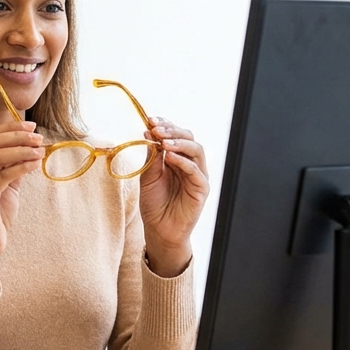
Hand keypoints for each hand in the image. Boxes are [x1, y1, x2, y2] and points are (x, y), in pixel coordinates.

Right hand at [0, 121, 43, 281]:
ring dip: (22, 150)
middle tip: (39, 138)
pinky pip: (3, 175)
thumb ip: (13, 165)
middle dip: (17, 136)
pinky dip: (22, 166)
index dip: (10, 128)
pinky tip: (36, 164)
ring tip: (40, 151)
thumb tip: (32, 145)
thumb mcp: (6, 185)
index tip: (31, 126)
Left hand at [138, 118, 208, 274]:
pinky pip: (196, 170)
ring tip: (163, 141)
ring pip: (196, 150)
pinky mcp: (202, 189)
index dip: (165, 124)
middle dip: (172, 130)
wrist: (159, 230)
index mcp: (176, 158)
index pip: (175, 134)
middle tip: (156, 128)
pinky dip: (183, 161)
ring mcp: (197, 175)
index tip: (150, 119)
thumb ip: (151, 158)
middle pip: (188, 137)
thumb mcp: (147, 177)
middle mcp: (189, 163)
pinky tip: (169, 157)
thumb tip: (149, 133)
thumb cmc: (154, 204)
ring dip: (179, 142)